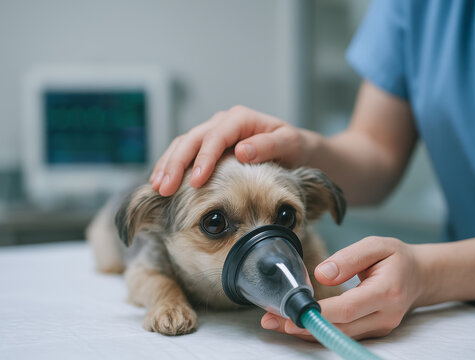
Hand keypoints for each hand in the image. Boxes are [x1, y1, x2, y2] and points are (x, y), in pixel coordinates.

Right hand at [150, 105, 309, 195]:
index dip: (203, 159)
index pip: (216, 137)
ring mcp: (213, 133)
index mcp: (241, 119)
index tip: (195, 182)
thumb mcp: (290, 144)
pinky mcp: (208, 146)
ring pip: (183, 144)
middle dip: (176, 164)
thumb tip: (241, 151)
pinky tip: (161, 182)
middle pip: (192, 139)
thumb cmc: (293, 147)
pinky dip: (172, 166)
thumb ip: (268, 145)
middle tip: (165, 188)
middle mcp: (223, 123)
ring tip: (158, 187)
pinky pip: (185, 152)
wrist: (295, 150)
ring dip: (168, 165)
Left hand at [260, 236, 422, 340]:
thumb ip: (349, 258)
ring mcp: (379, 328)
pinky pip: (343, 333)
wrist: (420, 276)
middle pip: (339, 327)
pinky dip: (320, 329)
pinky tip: (299, 321)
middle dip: (304, 325)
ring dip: (307, 330)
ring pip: (339, 335)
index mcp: (386, 291)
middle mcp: (384, 316)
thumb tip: (321, 273)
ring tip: (277, 322)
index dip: (319, 313)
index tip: (293, 311)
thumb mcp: (376, 245)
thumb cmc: (397, 258)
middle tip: (272, 320)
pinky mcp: (372, 331)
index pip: (348, 308)